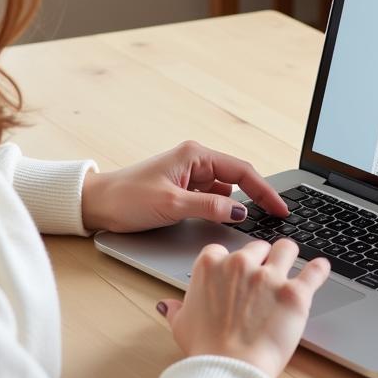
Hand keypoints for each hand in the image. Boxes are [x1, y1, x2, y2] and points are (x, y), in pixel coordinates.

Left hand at [81, 141, 288, 232]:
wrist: (96, 204)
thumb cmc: (127, 198)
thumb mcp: (172, 204)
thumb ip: (209, 206)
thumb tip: (241, 212)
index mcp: (195, 155)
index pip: (242, 170)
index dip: (265, 190)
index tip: (281, 208)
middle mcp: (195, 161)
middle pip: (239, 178)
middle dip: (258, 197)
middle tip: (277, 218)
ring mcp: (190, 176)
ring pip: (227, 190)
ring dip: (241, 205)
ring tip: (259, 222)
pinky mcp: (184, 190)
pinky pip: (213, 198)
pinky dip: (225, 209)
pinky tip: (232, 222)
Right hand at [158, 238, 330, 377]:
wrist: (230, 372)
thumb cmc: (205, 352)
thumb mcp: (182, 327)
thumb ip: (178, 309)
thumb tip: (168, 305)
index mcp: (210, 265)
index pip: (225, 250)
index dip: (233, 264)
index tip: (237, 276)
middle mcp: (240, 263)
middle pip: (258, 247)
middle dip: (262, 261)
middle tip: (264, 281)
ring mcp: (269, 276)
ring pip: (286, 249)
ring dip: (288, 258)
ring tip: (291, 269)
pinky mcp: (295, 293)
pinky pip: (315, 271)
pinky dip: (319, 270)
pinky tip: (321, 270)